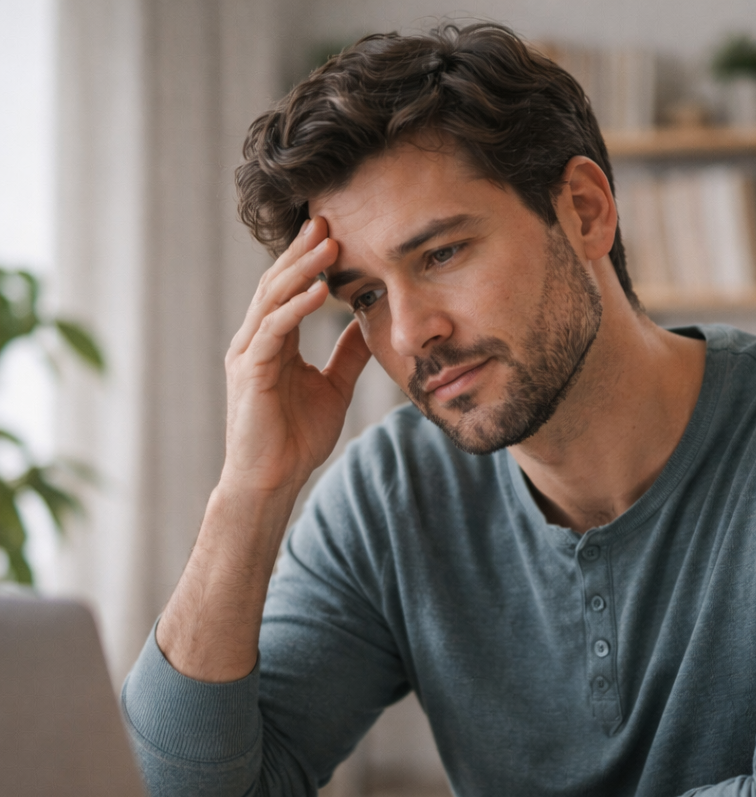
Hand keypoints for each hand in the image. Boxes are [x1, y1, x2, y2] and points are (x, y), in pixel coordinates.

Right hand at [222, 216, 370, 498]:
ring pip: (274, 299)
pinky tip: (319, 291)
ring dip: (302, 270)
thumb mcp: (334, 387)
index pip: (292, 290)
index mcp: (274, 342)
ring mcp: (249, 354)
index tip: (337, 232)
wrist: (273, 479)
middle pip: (279, 284)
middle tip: (329, 219)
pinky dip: (296, 309)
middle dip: (303, 252)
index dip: (311, 261)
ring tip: (327, 243)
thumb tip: (368, 325)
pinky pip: (273, 331)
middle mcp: (256, 341)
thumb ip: (347, 355)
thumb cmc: (296, 438)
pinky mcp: (250, 372)